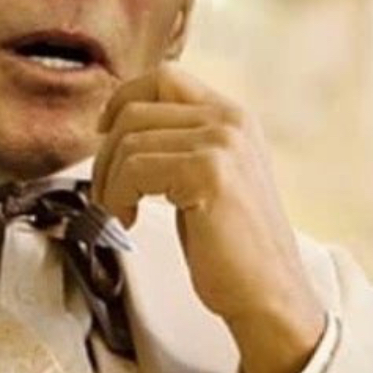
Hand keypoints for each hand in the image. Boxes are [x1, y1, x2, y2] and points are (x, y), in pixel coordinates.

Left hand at [91, 64, 325, 372]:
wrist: (268, 295)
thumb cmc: (230, 246)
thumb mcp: (207, 177)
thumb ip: (179, 143)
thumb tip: (119, 124)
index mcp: (233, 116)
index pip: (165, 76)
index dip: (124, 99)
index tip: (104, 131)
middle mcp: (231, 121)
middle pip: (136, 110)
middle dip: (105, 154)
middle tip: (105, 194)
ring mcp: (222, 143)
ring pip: (128, 142)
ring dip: (108, 182)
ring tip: (118, 212)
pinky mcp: (209, 172)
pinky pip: (134, 170)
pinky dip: (117, 198)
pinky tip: (129, 221)